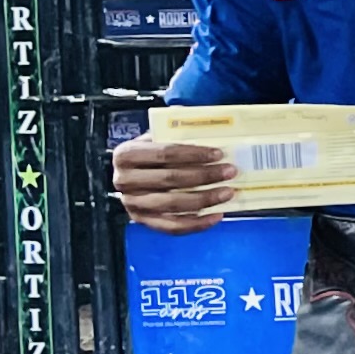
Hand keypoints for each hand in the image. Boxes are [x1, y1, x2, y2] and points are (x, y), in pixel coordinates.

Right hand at [112, 138, 236, 234]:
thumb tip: (208, 127)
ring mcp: (133, 203)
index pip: (164, 153)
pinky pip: (173, 227)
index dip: (193, 154)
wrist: (131, 174)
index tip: (218, 154)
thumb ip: (174, 132)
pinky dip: (198, 224)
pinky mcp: (144, 221)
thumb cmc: (150, 153)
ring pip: (173, 204)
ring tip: (228, 193)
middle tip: (229, 172)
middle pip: (171, 179)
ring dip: (205, 199)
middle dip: (205, 176)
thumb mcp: (156, 137)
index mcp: (126, 154)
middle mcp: (124, 180)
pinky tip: (217, 215)